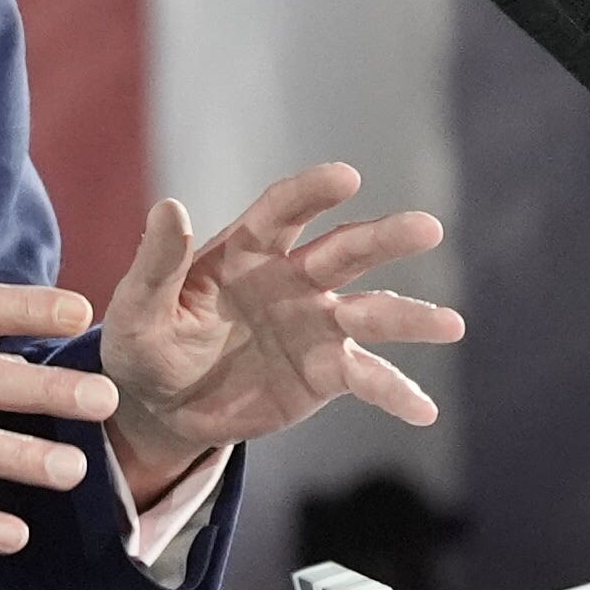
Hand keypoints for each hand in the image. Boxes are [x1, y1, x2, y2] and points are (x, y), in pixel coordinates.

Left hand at [97, 162, 459, 499]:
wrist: (161, 405)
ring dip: (410, 316)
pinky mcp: (325, 372)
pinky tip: (425, 411)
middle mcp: (292, 278)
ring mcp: (316, 324)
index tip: (347, 178)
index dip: (314, 192)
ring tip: (451, 324)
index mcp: (247, 249)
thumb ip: (157, 262)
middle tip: (428, 227)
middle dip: (385, 239)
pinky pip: (367, 379)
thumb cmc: (145, 343)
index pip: (285, 210)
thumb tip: (169, 207)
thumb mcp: (138, 307)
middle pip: (346, 251)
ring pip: (372, 313)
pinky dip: (397, 393)